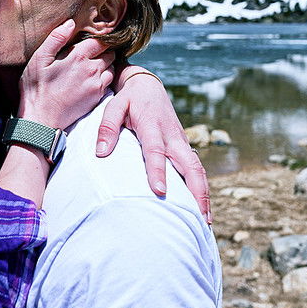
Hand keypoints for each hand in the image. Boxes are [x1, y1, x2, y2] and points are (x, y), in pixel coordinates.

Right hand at [18, 19, 114, 129]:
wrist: (41, 119)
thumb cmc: (36, 88)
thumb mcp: (39, 59)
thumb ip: (56, 39)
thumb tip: (70, 22)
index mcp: (78, 57)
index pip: (99, 40)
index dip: (99, 37)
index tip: (94, 38)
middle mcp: (92, 70)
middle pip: (109, 53)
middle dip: (104, 50)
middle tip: (93, 51)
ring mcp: (96, 85)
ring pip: (111, 68)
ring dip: (106, 64)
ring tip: (93, 65)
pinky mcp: (97, 97)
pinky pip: (109, 82)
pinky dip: (105, 77)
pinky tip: (92, 78)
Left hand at [97, 67, 210, 222]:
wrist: (147, 86)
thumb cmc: (128, 99)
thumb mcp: (113, 106)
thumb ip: (106, 128)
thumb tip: (101, 153)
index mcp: (153, 126)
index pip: (156, 151)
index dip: (158, 171)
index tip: (159, 192)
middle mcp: (172, 136)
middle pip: (190, 165)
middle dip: (197, 191)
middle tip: (199, 216)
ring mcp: (181, 142)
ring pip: (198, 169)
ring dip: (204, 194)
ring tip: (205, 221)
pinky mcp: (184, 147)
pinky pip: (196, 169)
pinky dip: (202, 188)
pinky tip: (202, 208)